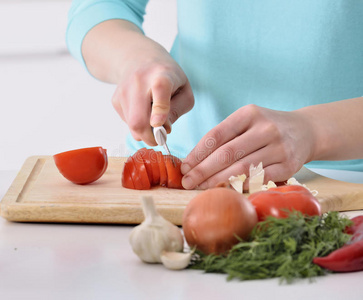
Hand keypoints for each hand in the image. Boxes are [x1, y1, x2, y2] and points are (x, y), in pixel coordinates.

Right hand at [111, 37, 193, 145]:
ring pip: (132, 125)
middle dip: (150, 137)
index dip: (160, 109)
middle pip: (139, 118)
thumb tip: (163, 129)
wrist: (139, 58)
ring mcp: (124, 90)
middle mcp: (140, 80)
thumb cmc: (169, 78)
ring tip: (154, 117)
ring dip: (145, 131)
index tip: (158, 124)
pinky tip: (143, 110)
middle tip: (160, 140)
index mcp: (162, 74)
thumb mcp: (184, 90)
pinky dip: (138, 124)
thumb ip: (178, 109)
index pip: (160, 89)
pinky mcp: (115, 99)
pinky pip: (127, 123)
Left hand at [181, 104, 316, 188]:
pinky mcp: (289, 165)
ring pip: (242, 168)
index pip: (217, 135)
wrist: (305, 131)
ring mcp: (279, 147)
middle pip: (227, 153)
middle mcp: (265, 128)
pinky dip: (241, 186)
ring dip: (218, 181)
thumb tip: (194, 161)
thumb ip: (225, 137)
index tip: (184, 167)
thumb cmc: (266, 128)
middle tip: (187, 182)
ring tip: (201, 188)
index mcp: (249, 114)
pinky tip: (226, 191)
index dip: (198, 153)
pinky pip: (260, 179)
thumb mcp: (247, 121)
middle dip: (203, 170)